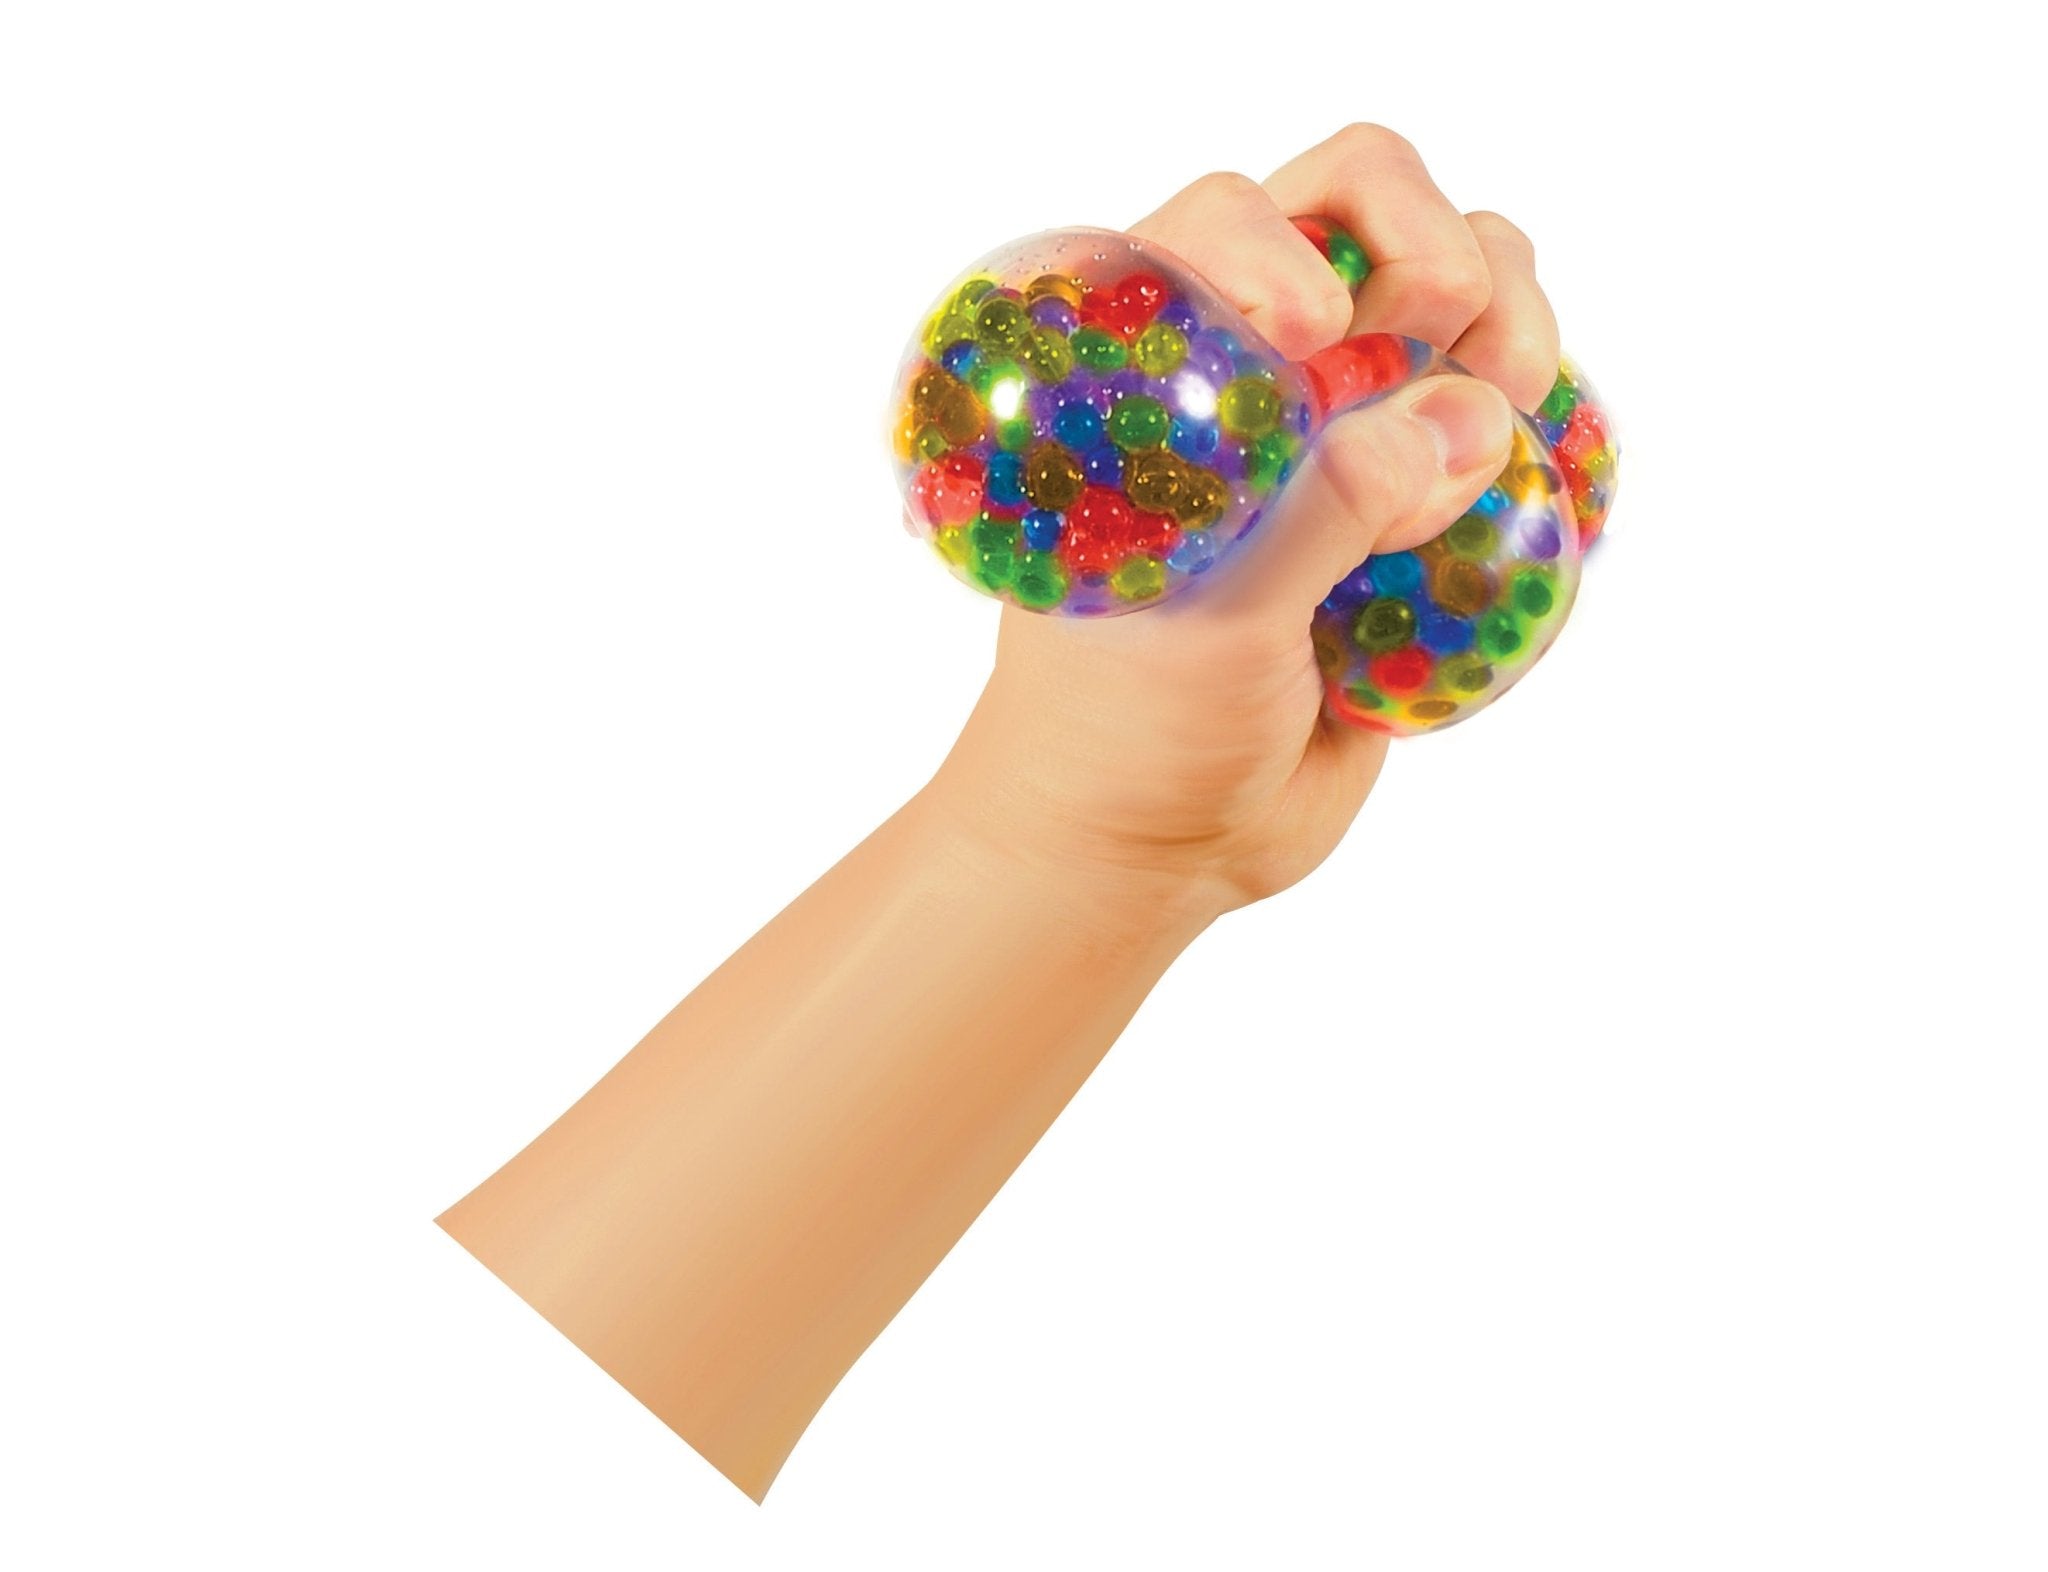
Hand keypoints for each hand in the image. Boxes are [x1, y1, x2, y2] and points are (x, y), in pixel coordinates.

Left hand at [930, 125, 1565, 917]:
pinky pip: (1511, 419)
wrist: (1153, 845)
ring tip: (1504, 433)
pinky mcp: (1416, 506)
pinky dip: (1552, 421)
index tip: (1314, 337)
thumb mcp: (1212, 616)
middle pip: (1372, 210)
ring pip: (1464, 296)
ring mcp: (1343, 433)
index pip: (1228, 213)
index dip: (1290, 241)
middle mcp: (1253, 374)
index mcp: (1158, 371)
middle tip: (1453, 358)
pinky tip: (1551, 475)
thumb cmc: (1127, 724)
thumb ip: (1328, 506)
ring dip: (1514, 328)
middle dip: (1441, 253)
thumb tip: (1472, 417)